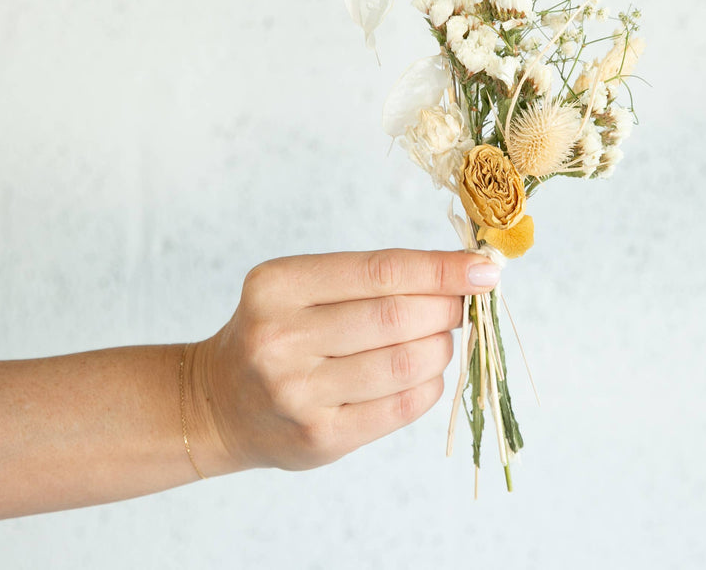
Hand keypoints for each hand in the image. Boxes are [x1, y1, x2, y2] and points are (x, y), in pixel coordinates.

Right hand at [188, 249, 500, 472]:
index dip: (442, 269)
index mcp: (277, 286)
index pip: (381, 270)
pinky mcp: (321, 437)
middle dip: (447, 308)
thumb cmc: (277, 333)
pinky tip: (423, 373)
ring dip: (441, 347)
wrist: (219, 404)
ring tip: (437, 339)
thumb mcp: (299, 288)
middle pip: (398, 317)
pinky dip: (429, 384)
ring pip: (407, 363)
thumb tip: (464, 272)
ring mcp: (299, 393)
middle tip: (460, 306)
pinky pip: (403, 406)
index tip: (486, 269)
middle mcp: (281, 338)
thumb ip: (371, 278)